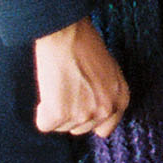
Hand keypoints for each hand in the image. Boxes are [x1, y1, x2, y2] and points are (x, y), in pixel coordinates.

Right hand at [32, 18, 128, 136]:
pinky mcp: (60, 114)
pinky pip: (45, 125)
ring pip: (62, 127)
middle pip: (81, 129)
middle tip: (66, 88)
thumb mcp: (109, 70)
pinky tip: (48, 91)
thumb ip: (106, 93)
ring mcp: (83, 114)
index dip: (88, 117)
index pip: (105, 128)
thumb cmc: (84, 44)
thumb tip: (94, 112)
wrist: (66, 32)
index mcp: (120, 99)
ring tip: (59, 84)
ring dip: (56, 111)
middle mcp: (105, 110)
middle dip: (71, 113)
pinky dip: (42, 112)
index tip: (79, 109)